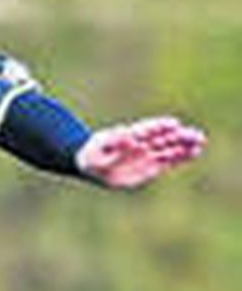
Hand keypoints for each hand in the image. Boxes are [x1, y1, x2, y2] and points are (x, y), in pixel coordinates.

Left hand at [76, 116, 206, 188]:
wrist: (90, 165)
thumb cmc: (92, 156)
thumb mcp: (97, 150)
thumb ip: (113, 143)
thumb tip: (128, 136)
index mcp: (128, 136)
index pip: (146, 130)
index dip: (159, 126)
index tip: (173, 124)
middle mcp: (140, 143)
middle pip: (162, 138)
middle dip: (178, 136)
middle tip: (196, 135)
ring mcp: (146, 154)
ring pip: (168, 148)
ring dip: (184, 146)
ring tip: (200, 142)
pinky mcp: (149, 166)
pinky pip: (167, 161)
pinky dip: (179, 157)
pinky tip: (194, 152)